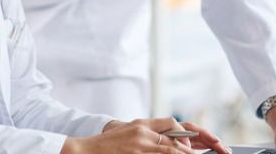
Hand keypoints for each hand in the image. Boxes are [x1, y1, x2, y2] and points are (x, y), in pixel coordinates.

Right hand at [62, 120, 191, 153]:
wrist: (84, 150)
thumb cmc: (106, 145)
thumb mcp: (128, 132)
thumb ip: (146, 134)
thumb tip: (168, 143)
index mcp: (141, 124)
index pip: (171, 123)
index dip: (185, 134)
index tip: (191, 146)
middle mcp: (142, 133)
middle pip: (173, 141)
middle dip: (188, 150)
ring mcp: (139, 147)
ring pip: (169, 151)